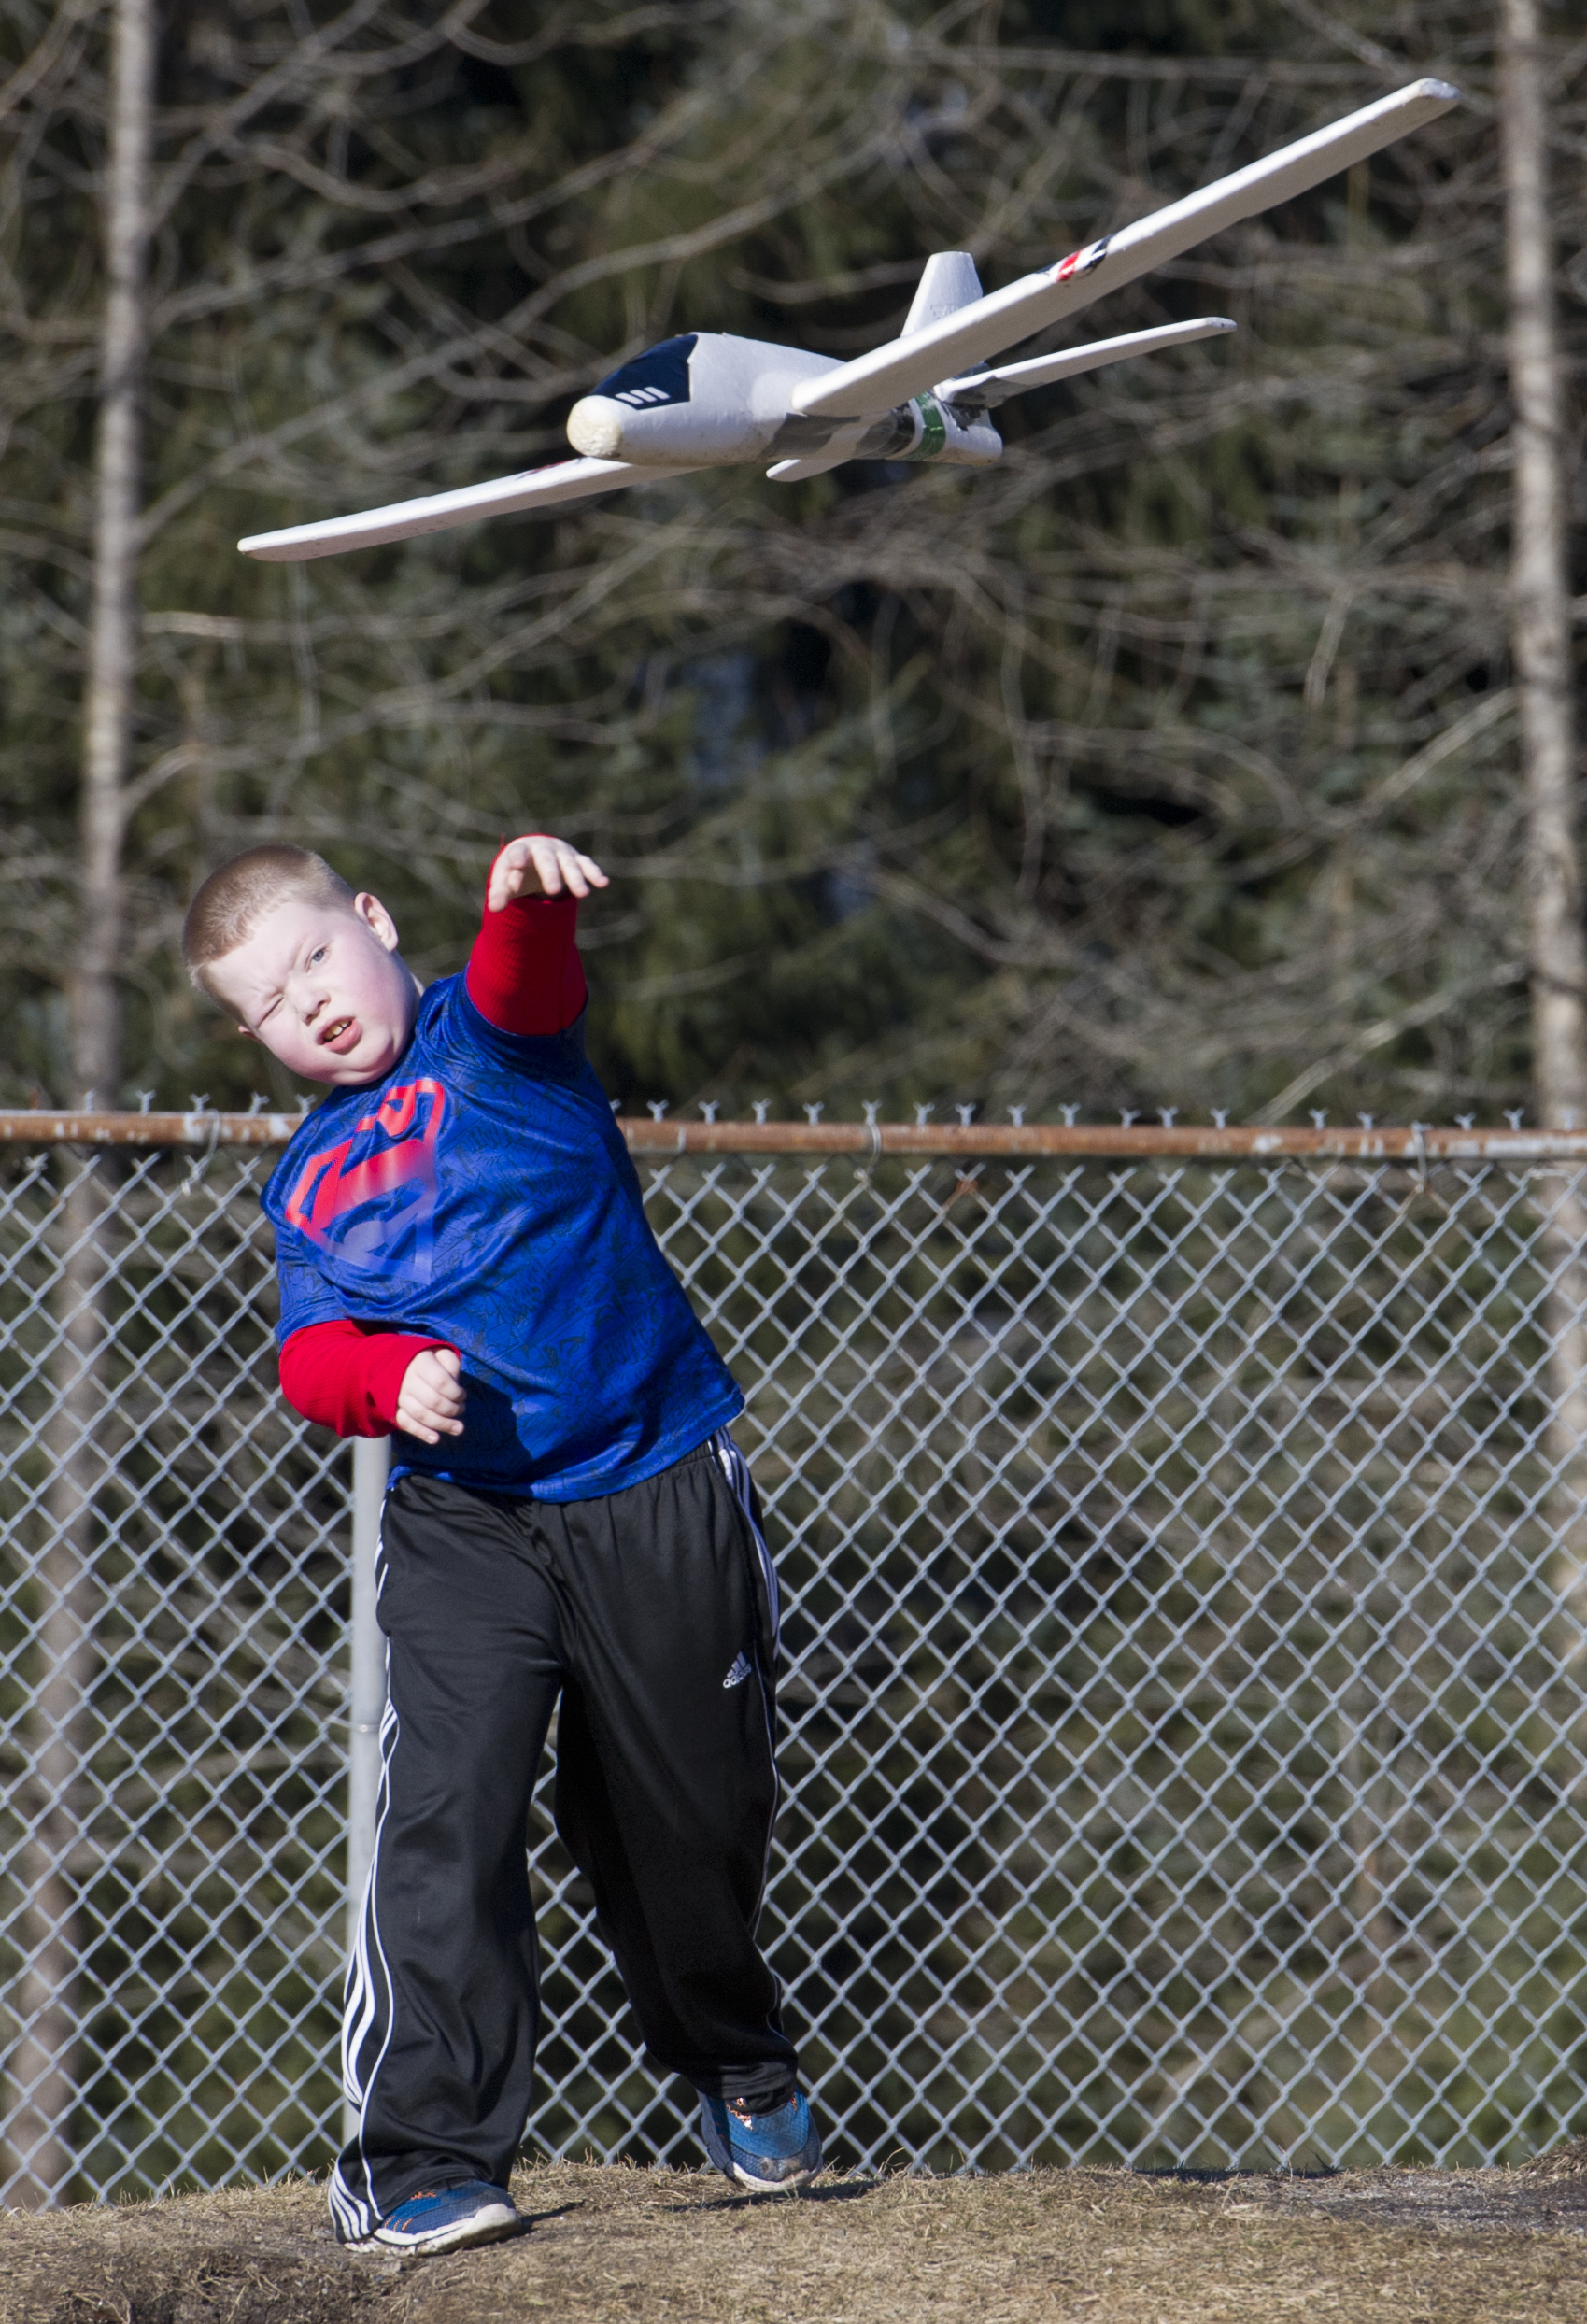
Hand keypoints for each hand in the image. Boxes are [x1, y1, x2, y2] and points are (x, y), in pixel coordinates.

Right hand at [396, 1347, 465, 1443]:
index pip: (441, 1382)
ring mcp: (398, 1395)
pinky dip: (421, 1432)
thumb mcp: (442, 1354)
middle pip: (432, 1401)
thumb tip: (454, 1384)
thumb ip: (452, 1365)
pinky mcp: (393, 1408)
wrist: (400, 1364)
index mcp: (421, 1362)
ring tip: (458, 1428)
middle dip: (452, 1410)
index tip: (463, 1395)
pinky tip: (435, 1439)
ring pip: (420, 1414)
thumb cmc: (429, 1360)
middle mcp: (407, 1379)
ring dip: (442, 1424)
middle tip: (461, 1409)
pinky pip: (405, 1423)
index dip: (456, 1393)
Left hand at [488, 833, 608, 910]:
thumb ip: (500, 893)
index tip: (517, 866)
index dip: (518, 859)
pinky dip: (594, 873)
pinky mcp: (576, 860)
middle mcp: (542, 849)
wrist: (533, 853)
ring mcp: (561, 853)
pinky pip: (586, 865)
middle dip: (551, 874)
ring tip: (582, 894)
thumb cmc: (516, 870)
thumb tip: (493, 909)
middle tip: (552, 891)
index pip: (518, 853)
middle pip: (546, 860)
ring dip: (575, 878)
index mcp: (521, 850)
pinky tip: (603, 883)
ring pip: (569, 864)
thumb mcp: (505, 881)